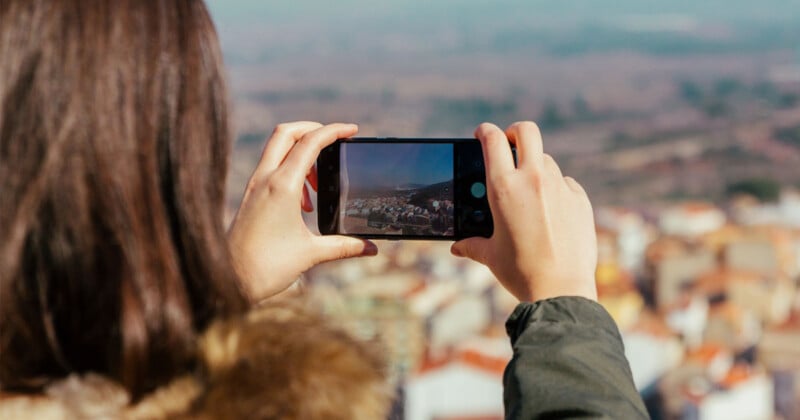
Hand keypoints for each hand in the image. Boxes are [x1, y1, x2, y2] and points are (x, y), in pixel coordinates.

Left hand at [228, 122, 376, 301]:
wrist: (227, 281)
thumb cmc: (266, 267)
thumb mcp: (311, 254)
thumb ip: (344, 246)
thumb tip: (372, 248)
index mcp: (281, 186)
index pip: (310, 142)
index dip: (333, 130)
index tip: (352, 130)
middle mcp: (265, 179)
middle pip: (287, 132)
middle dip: (313, 129)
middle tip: (334, 142)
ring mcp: (254, 186)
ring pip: (278, 149)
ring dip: (302, 154)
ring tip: (319, 186)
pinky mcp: (250, 196)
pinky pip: (271, 168)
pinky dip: (291, 171)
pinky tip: (302, 202)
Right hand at [451, 122, 597, 302]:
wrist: (560, 291)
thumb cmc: (520, 272)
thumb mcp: (490, 255)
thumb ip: (472, 244)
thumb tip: (458, 246)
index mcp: (503, 188)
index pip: (492, 140)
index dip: (485, 131)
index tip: (482, 133)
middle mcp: (533, 180)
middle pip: (526, 132)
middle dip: (515, 133)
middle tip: (510, 145)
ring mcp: (560, 187)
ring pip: (546, 160)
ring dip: (535, 167)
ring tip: (530, 192)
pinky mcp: (580, 200)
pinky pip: (566, 183)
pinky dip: (557, 190)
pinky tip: (552, 212)